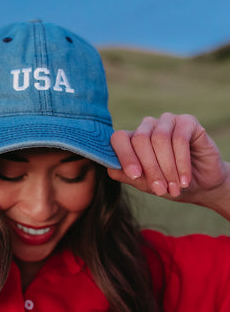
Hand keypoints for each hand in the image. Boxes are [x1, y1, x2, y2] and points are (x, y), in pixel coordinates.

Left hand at [108, 113, 226, 202]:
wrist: (202, 186)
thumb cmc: (169, 184)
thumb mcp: (144, 184)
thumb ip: (125, 175)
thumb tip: (109, 167)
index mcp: (132, 140)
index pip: (119, 138)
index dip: (125, 155)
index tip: (135, 175)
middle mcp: (147, 127)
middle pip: (140, 140)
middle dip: (151, 168)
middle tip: (161, 190)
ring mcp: (167, 122)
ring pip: (159, 139)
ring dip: (167, 167)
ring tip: (175, 187)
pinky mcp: (187, 121)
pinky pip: (179, 138)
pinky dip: (182, 162)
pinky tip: (185, 178)